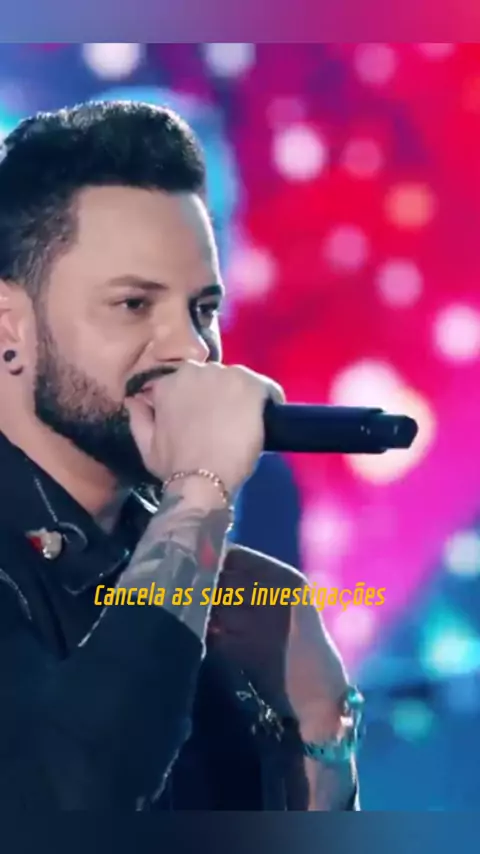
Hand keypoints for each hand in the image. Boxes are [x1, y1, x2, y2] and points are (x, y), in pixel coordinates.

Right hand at [125, 361, 283, 493]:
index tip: (202, 418)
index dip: (196, 400)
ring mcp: (226, 376)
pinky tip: (268, 416)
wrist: (203, 480)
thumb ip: (138, 416)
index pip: (187, 382)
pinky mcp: (252, 386)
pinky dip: (270, 399)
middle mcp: (197, 371)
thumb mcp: (145, 444)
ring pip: (239, 382)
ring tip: (244, 422)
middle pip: (214, 379)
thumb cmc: (174, 466)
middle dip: (218, 396)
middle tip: (223, 423)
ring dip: (241, 398)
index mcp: (169, 382)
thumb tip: (134, 398)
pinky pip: (267, 388)